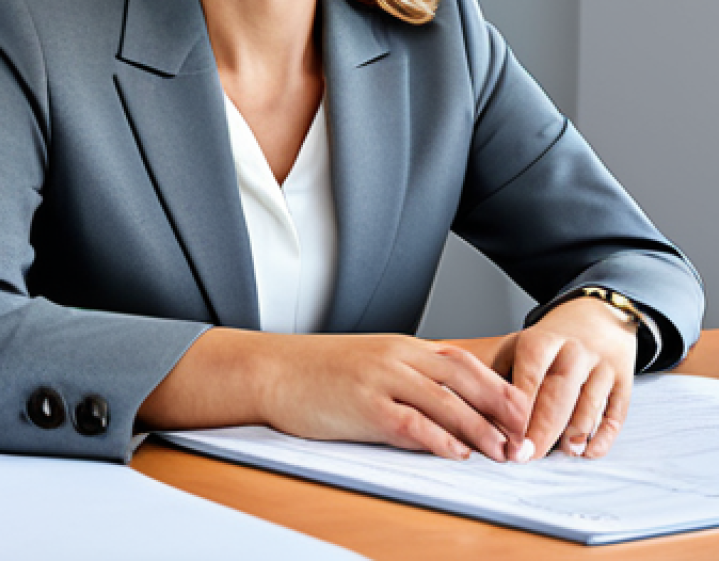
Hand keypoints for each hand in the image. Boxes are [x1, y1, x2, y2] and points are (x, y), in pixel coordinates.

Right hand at [140, 329, 528, 461]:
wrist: (272, 370)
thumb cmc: (318, 372)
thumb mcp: (369, 364)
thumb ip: (406, 378)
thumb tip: (444, 408)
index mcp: (401, 348)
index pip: (462, 362)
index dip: (498, 385)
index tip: (525, 408)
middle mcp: (396, 357)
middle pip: (463, 379)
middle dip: (502, 407)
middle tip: (528, 434)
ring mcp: (380, 379)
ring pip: (444, 401)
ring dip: (480, 428)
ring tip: (504, 451)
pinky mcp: (362, 404)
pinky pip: (409, 422)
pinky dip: (437, 437)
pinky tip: (457, 453)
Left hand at [491, 297, 637, 460]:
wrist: (596, 314)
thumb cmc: (550, 340)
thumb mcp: (520, 344)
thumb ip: (501, 374)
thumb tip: (484, 415)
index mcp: (541, 341)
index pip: (528, 381)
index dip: (518, 415)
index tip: (508, 443)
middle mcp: (574, 352)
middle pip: (558, 398)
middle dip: (541, 433)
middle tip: (527, 457)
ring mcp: (602, 366)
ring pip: (588, 409)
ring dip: (572, 437)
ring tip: (558, 454)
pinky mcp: (624, 380)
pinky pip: (615, 415)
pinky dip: (602, 438)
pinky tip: (587, 451)